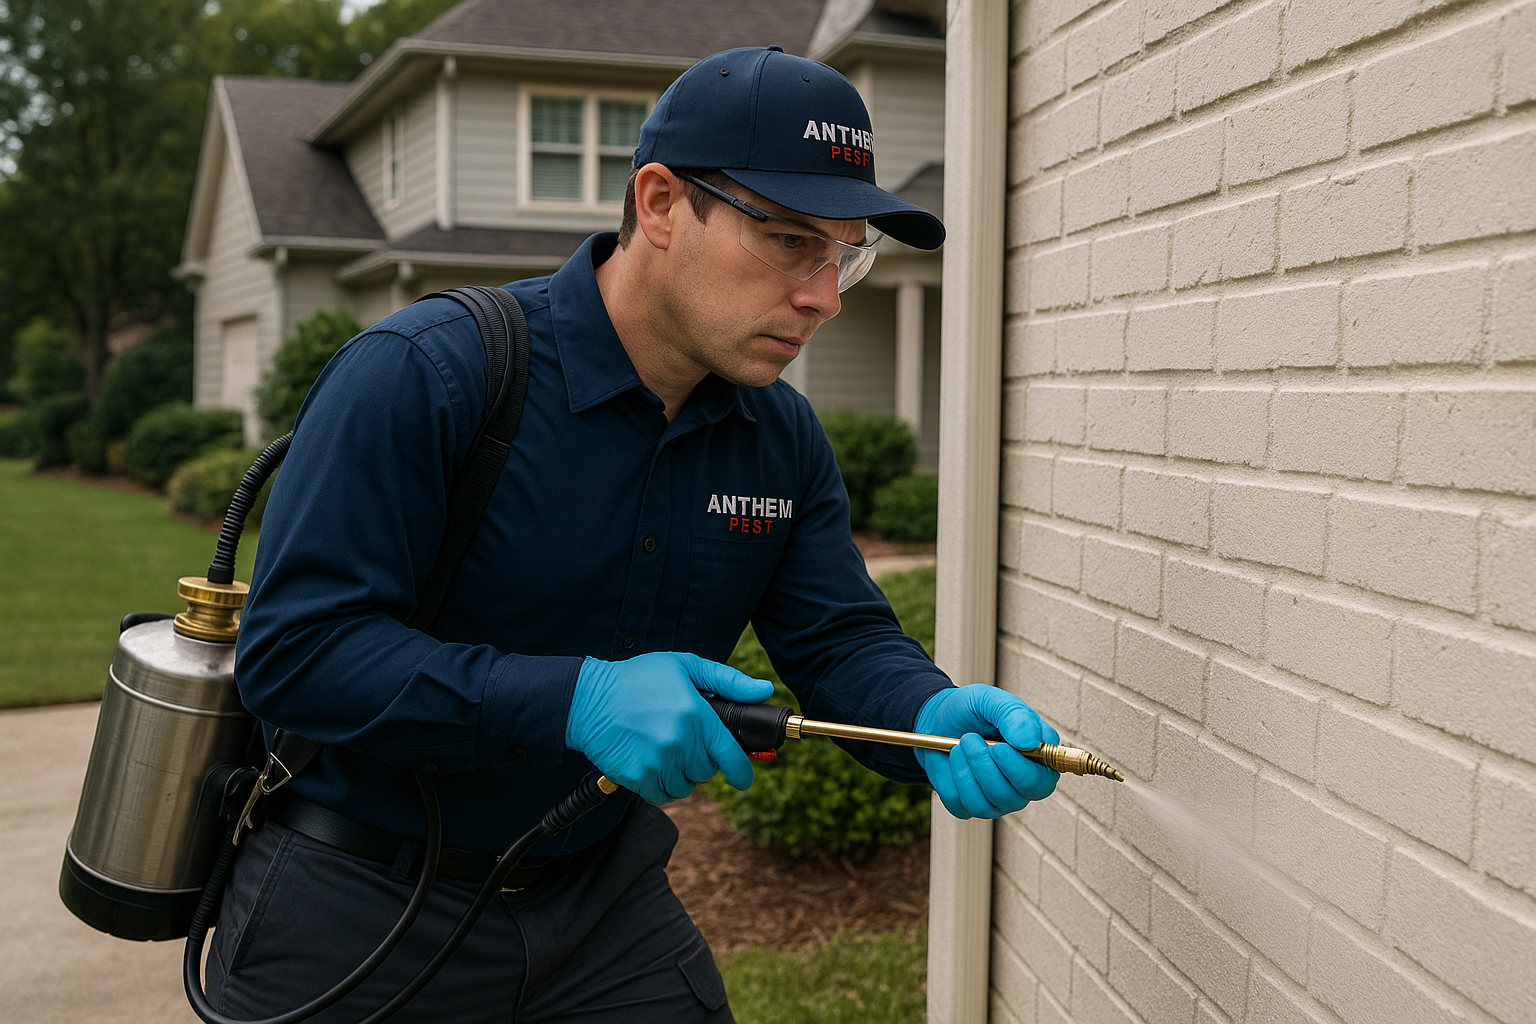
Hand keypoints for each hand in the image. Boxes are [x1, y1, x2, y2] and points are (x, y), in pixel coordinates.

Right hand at [566, 652, 773, 804]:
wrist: (588, 700)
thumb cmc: (638, 679)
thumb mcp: (685, 666)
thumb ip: (728, 681)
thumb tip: (763, 690)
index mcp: (695, 715)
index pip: (731, 756)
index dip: (742, 771)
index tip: (744, 777)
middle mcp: (679, 742)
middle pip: (707, 771)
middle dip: (701, 760)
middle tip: (684, 741)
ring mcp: (657, 763)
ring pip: (686, 786)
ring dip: (682, 774)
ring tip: (666, 751)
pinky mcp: (637, 778)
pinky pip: (663, 796)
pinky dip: (662, 785)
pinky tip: (653, 764)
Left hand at [915, 685, 1059, 818]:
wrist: (939, 716)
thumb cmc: (973, 710)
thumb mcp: (994, 701)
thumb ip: (1016, 717)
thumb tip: (1031, 743)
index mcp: (1039, 759)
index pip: (1041, 783)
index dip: (1020, 771)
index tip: (999, 748)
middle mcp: (1021, 785)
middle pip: (1012, 798)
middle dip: (985, 768)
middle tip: (970, 738)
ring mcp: (996, 799)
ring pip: (984, 805)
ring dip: (965, 771)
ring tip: (961, 744)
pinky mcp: (969, 806)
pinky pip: (959, 805)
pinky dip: (948, 778)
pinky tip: (952, 759)